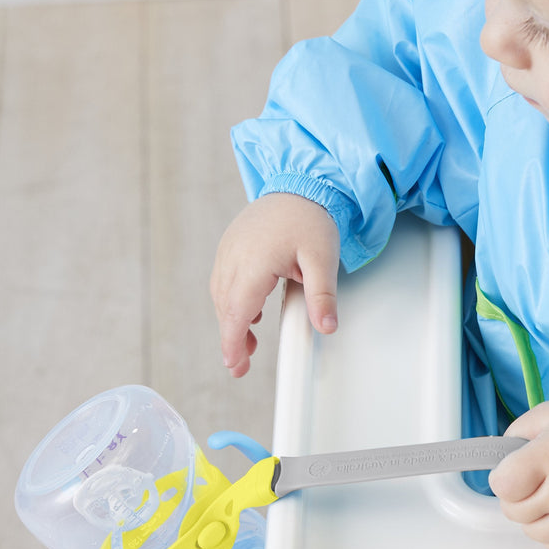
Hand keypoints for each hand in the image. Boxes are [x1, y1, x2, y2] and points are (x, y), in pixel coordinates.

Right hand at [210, 193, 340, 376]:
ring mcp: (229, 249)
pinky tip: (250, 310)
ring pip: (222, 294)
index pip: (236, 311)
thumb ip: (322, 296)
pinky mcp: (231, 245)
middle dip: (231, 338)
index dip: (232, 342)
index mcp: (254, 262)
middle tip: (241, 364)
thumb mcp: (323, 259)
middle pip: (225, 306)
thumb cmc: (310, 218)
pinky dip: (231, 300)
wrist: (301, 184)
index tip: (234, 364)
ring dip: (231, 319)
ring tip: (248, 342)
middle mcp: (234, 256)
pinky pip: (224, 279)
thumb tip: (326, 326)